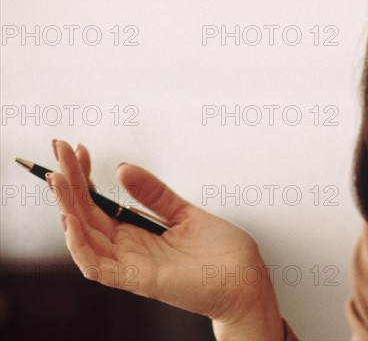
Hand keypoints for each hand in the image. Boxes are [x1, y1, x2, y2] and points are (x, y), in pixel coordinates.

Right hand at [48, 140, 282, 339]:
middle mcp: (128, 249)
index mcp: (137, 234)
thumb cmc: (220, 253)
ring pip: (84, 238)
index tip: (79, 150)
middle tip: (59, 149)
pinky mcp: (140, 280)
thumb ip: (155, 194)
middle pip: (85, 215)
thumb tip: (124, 168)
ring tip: (58, 178)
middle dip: (69, 183)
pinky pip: (98, 267)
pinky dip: (80, 245)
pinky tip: (72, 219)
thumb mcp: (185, 212)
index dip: (85, 178)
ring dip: (67, 208)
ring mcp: (132, 265)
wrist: (247, 280)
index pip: (98, 204)